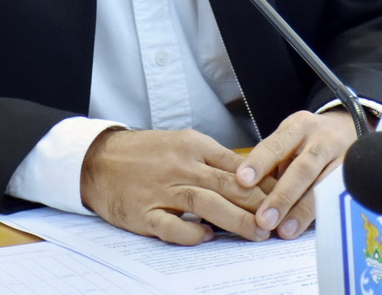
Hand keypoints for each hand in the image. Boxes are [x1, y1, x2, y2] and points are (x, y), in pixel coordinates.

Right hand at [79, 127, 271, 244]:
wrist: (97, 160)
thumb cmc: (142, 153)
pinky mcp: (143, 212)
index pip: (236, 165)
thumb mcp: (180, 144)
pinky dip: (190, 233)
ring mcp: (160, 189)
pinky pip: (171, 226)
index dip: (263, 183)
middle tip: (279, 219)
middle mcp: (179, 165)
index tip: (284, 196)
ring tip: (257, 233)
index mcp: (191, 145)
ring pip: (206, 204)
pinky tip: (206, 238)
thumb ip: (210, 160)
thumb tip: (248, 179)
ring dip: (235, 220)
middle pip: (226, 185)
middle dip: (257, 205)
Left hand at [234, 109, 358, 238]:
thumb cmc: (309, 140)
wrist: (349, 129)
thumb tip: (246, 192)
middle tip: (264, 219)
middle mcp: (322, 139)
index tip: (243, 180)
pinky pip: (337, 198)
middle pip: (302, 169)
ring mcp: (343, 158)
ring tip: (284, 231)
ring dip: (301, 211)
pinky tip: (308, 228)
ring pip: (322, 187)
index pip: (277, 144)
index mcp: (299, 126)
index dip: (260, 163)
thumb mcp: (290, 138)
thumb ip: (273, 162)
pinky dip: (321, 214)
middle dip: (282, 196)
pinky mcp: (354, 176)